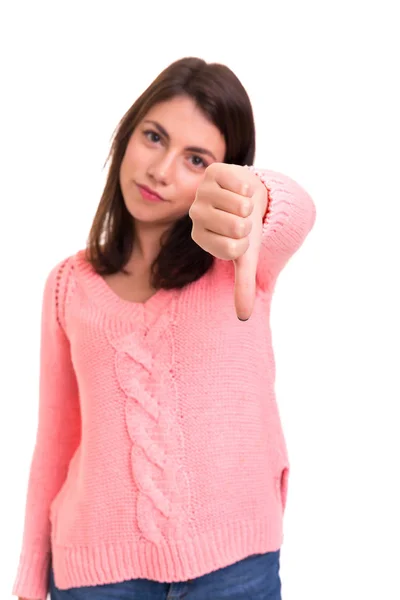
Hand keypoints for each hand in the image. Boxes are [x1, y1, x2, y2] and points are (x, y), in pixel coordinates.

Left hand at [189, 163, 267, 319]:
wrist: (249, 195)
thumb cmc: (245, 228)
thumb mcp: (245, 257)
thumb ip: (242, 285)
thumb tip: (243, 317)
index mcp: (201, 238)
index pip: (233, 249)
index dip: (246, 243)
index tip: (240, 237)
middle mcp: (195, 215)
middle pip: (236, 227)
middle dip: (249, 223)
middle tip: (242, 218)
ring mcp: (202, 192)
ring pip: (240, 205)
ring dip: (250, 205)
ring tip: (242, 203)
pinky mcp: (213, 172)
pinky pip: (240, 184)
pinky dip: (249, 187)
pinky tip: (241, 188)